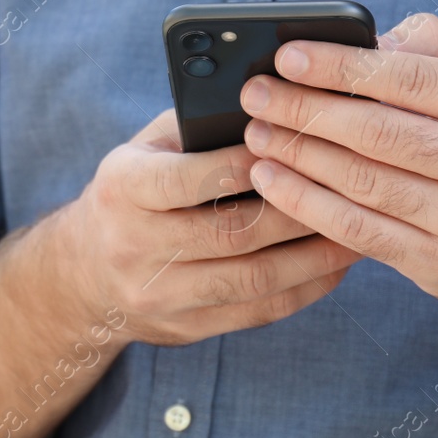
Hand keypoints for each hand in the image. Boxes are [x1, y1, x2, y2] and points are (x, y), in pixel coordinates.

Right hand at [55, 110, 359, 346]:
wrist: (84, 273)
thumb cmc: (134, 190)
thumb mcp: (146, 148)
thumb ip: (199, 127)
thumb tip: (275, 109)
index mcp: (123, 188)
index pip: (188, 178)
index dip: (244, 164)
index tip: (292, 143)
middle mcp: (134, 246)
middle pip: (230, 233)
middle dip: (295, 210)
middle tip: (345, 188)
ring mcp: (159, 295)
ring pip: (251, 279)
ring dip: (312, 256)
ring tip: (354, 228)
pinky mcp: (186, 328)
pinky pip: (258, 311)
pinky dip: (305, 288)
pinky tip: (335, 265)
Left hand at [240, 13, 437, 312]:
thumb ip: (435, 50)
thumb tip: (365, 41)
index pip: (411, 78)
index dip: (341, 67)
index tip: (287, 56)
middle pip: (379, 133)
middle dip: (306, 110)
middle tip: (256, 95)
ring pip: (363, 183)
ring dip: (297, 155)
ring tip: (256, 134)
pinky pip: (359, 232)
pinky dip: (306, 204)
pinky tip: (272, 182)